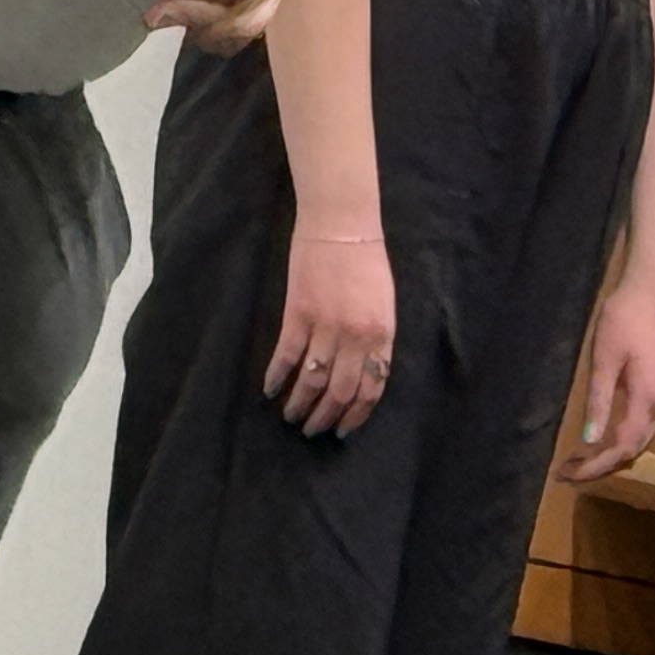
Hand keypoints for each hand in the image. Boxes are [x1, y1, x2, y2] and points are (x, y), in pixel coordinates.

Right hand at [264, 217, 396, 435]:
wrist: (341, 223)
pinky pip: (288, 354)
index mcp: (382, 335)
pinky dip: (277, 375)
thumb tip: (362, 373)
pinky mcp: (299, 313)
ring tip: (290, 416)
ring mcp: (326, 325)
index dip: (356, 415)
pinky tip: (270, 389)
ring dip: (300, 404)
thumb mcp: (384, 305)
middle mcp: (356, 337)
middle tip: (313, 431)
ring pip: (313, 379)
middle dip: (326, 418)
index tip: (343, 431)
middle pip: (341, 391)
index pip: (371, 389)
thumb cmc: (367, 261)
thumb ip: (376, 340)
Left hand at [559, 272, 654, 479]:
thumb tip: (589, 440)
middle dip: (599, 466)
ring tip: (577, 460)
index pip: (620, 448)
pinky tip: (598, 439)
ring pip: (636, 442)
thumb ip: (599, 401)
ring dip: (609, 455)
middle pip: (631, 451)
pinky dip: (618, 440)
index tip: (566, 474)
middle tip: (565, 472)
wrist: (652, 290)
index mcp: (648, 402)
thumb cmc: (625, 319)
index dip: (594, 466)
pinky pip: (638, 427)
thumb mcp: (605, 359)